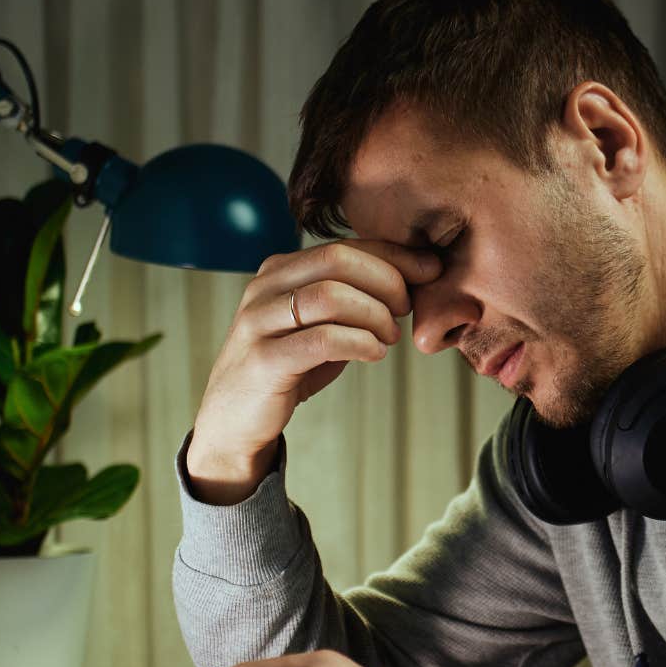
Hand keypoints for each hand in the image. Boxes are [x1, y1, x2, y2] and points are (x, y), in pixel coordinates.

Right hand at [187, 239, 442, 502]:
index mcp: (280, 270)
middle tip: (406, 308)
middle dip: (385, 280)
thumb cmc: (289, 367)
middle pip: (337, 259)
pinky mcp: (263, 360)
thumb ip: (354, 299)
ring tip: (389, 336)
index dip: (393, 254)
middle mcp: (264, 287)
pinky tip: (374, 353)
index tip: (429, 269)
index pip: (344, 245)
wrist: (236, 421)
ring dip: (374, 314)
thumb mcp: (322, 325)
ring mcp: (259, 322)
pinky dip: (359, 343)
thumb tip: (416, 276)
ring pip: (329, 296)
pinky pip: (322, 339)